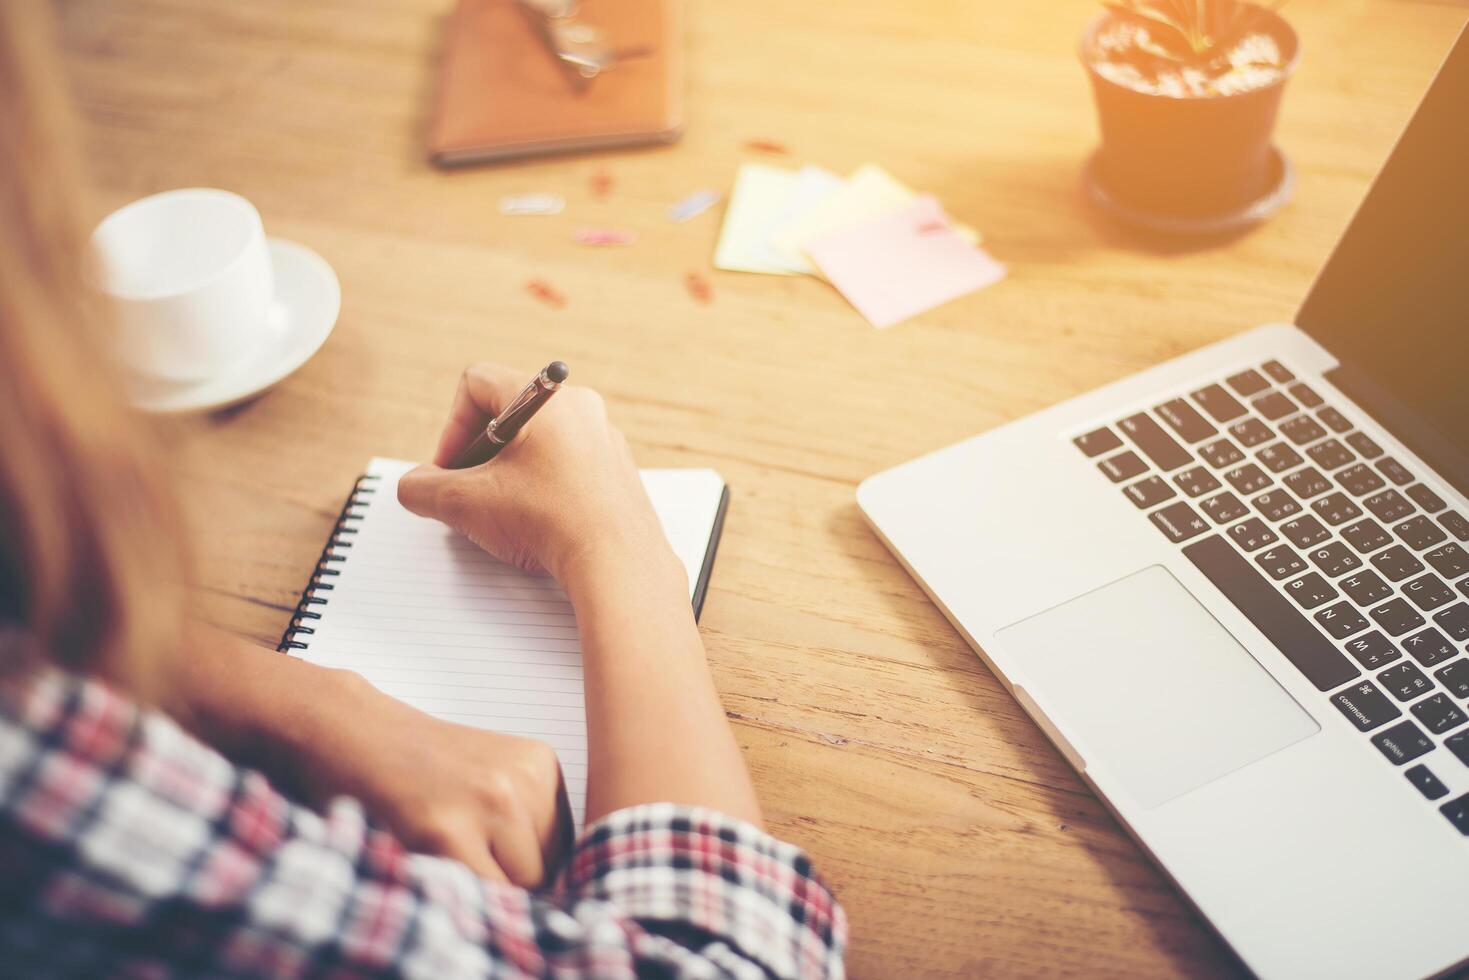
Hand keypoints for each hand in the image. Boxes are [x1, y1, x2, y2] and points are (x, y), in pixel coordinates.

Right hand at [287, 670, 571, 887]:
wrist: (344, 726)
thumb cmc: (407, 761)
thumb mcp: (483, 777)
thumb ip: (520, 824)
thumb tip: (550, 891)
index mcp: (539, 764)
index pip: (565, 848)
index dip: (533, 873)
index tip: (504, 878)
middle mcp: (523, 778)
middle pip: (545, 871)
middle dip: (511, 884)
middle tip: (465, 870)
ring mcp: (488, 801)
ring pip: (517, 889)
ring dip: (483, 893)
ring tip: (443, 862)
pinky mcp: (446, 829)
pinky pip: (476, 895)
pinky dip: (456, 900)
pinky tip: (429, 870)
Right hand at [397, 363, 681, 588]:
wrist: (618, 564)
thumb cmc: (552, 523)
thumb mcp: (466, 505)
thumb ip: (424, 489)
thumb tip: (414, 487)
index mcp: (546, 398)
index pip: (476, 383)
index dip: (451, 426)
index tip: (451, 470)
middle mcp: (581, 409)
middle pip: (508, 414)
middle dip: (478, 455)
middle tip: (470, 493)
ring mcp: (604, 440)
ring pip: (539, 443)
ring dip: (508, 475)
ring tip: (504, 514)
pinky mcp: (616, 473)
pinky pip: (567, 467)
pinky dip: (542, 489)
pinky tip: (538, 526)